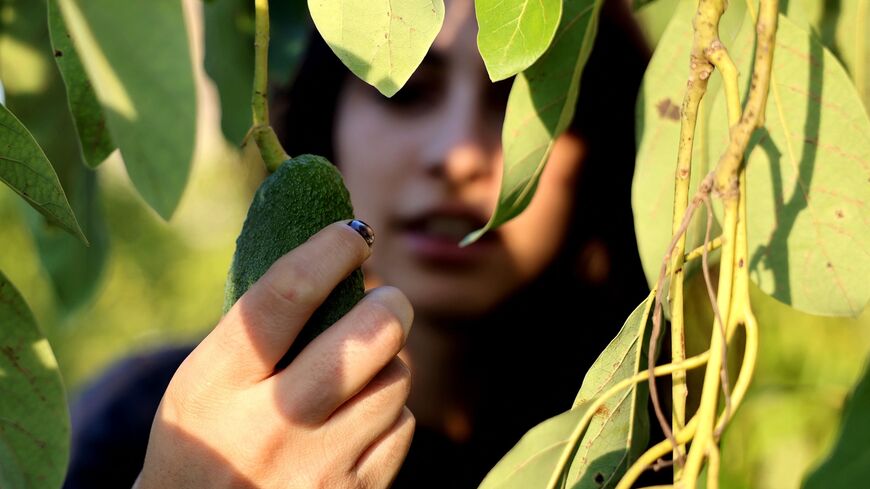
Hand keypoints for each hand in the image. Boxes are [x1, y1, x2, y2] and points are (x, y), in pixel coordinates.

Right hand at [134, 222, 414, 488]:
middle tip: (387, 299)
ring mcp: (316, 469)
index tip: (352, 234)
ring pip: (395, 380)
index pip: (285, 297)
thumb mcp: (205, 381)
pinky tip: (356, 423)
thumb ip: (261, 327)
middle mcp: (268, 428)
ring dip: (387, 364)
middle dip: (390, 304)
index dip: (328, 252)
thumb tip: (338, 254)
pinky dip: (388, 414)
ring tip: (357, 373)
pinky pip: (402, 427)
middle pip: (369, 337)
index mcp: (215, 385)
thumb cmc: (208, 438)